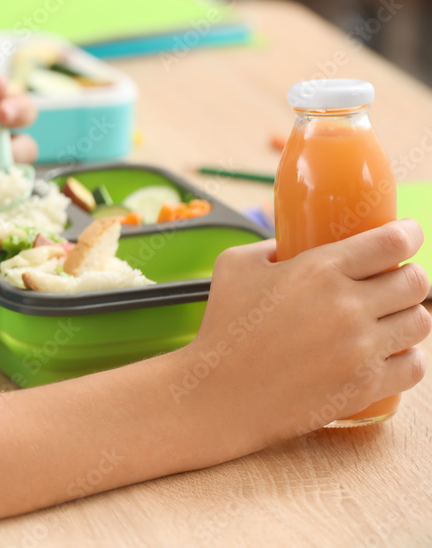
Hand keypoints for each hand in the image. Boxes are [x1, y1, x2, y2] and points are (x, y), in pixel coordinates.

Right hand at [175, 220, 430, 454]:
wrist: (219, 395)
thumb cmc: (222, 325)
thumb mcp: (238, 264)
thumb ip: (272, 245)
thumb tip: (296, 242)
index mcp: (320, 269)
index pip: (392, 244)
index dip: (409, 234)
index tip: (409, 234)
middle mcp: (348, 307)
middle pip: (416, 282)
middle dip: (410, 276)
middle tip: (394, 279)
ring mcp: (359, 350)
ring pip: (420, 322)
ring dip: (410, 314)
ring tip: (391, 316)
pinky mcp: (364, 387)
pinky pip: (415, 367)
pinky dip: (409, 356)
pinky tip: (392, 351)